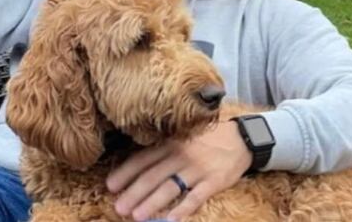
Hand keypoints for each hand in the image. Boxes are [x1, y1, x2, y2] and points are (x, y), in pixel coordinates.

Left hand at [106, 120, 251, 221]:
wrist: (241, 138)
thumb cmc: (206, 140)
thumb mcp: (182, 137)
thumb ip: (162, 151)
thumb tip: (137, 167)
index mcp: (170, 143)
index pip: (143, 159)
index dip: (125, 173)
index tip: (110, 186)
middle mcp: (181, 155)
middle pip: (153, 176)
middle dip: (134, 193)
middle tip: (119, 208)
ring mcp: (197, 169)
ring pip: (170, 188)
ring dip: (152, 203)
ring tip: (136, 216)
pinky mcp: (214, 181)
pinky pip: (196, 197)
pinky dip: (183, 209)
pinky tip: (171, 220)